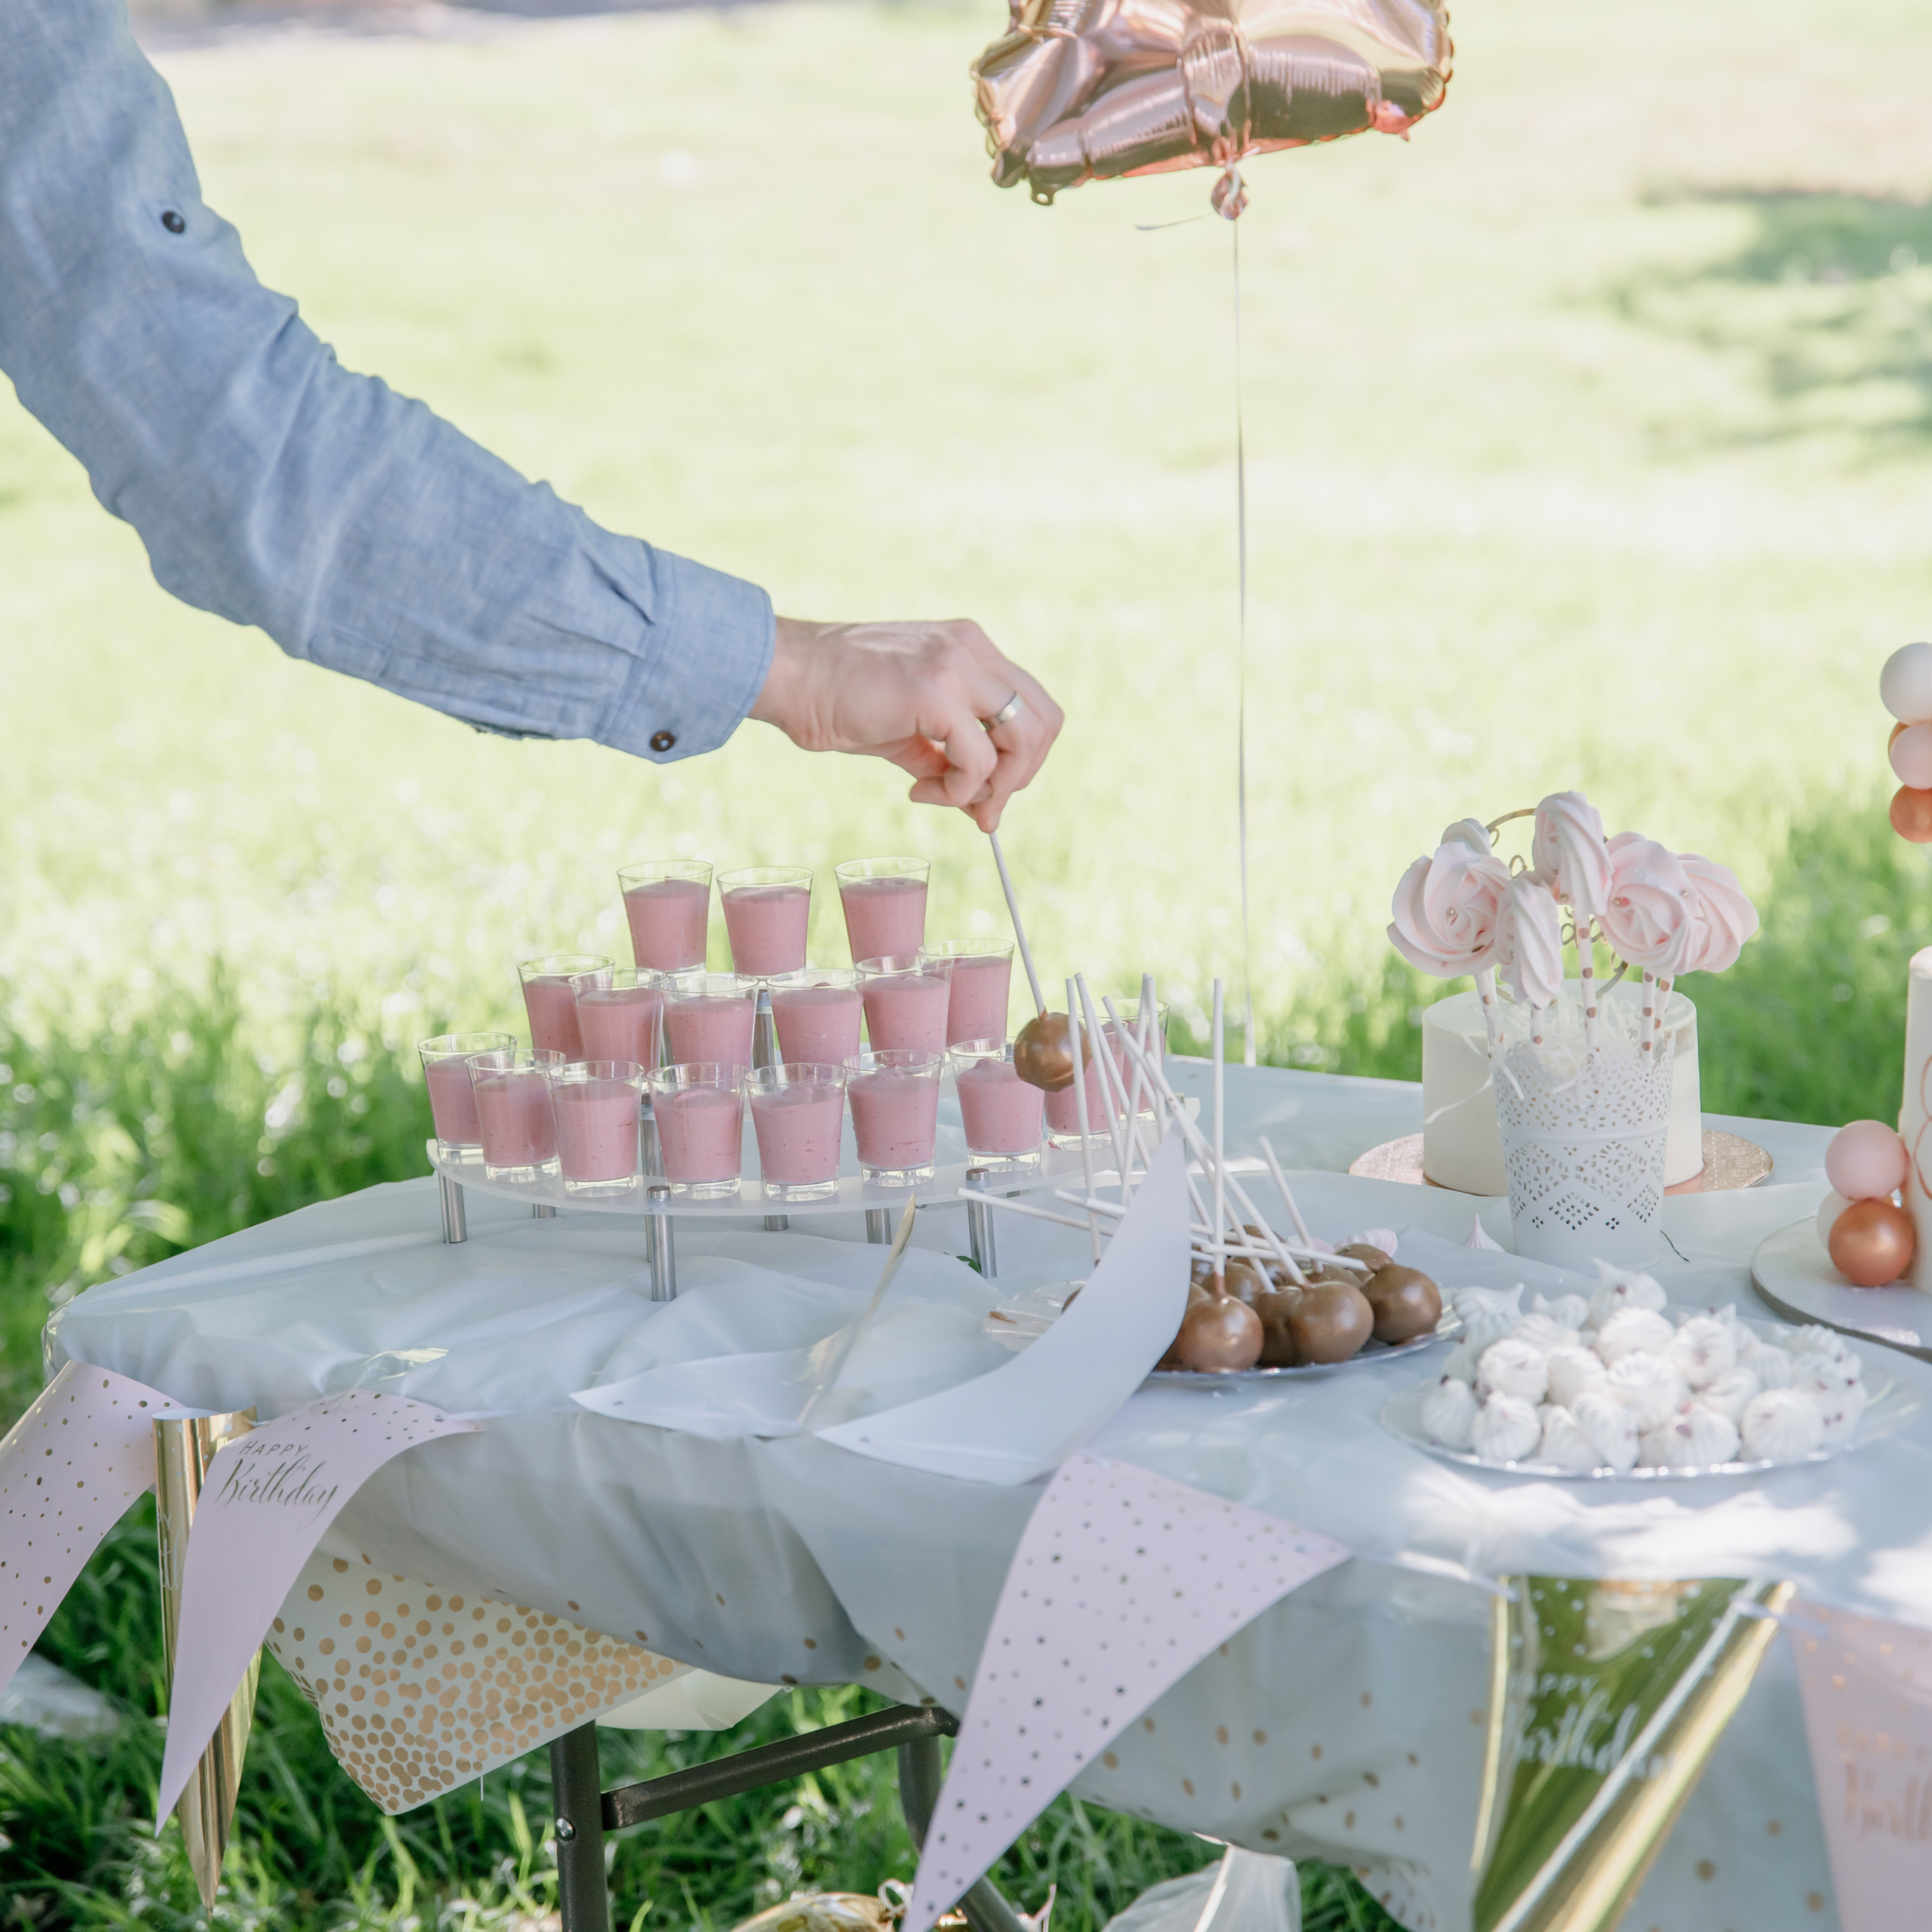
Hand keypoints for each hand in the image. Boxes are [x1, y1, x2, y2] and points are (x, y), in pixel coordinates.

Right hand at [749, 616, 1062, 832]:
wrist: (789, 677)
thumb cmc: (839, 701)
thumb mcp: (912, 730)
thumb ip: (953, 758)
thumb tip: (986, 809)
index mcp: (971, 647)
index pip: (1034, 705)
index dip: (1024, 760)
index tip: (987, 795)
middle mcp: (973, 648)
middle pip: (1045, 722)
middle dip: (1020, 777)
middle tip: (978, 807)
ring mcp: (957, 664)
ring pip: (1024, 739)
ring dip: (994, 786)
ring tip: (943, 797)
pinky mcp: (936, 692)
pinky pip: (979, 760)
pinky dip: (958, 792)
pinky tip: (919, 791)